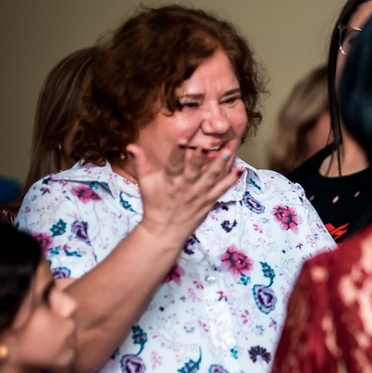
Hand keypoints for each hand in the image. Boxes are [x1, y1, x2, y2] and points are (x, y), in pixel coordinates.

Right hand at [125, 142, 242, 245]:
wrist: (165, 230)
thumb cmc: (155, 204)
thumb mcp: (146, 183)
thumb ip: (141, 163)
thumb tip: (130, 146)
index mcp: (170, 180)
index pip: (173, 164)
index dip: (177, 153)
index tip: (182, 141)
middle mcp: (185, 187)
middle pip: (193, 171)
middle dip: (200, 159)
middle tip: (206, 147)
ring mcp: (199, 194)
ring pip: (211, 178)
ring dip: (220, 166)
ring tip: (229, 152)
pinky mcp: (209, 201)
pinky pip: (222, 189)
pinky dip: (232, 180)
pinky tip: (241, 170)